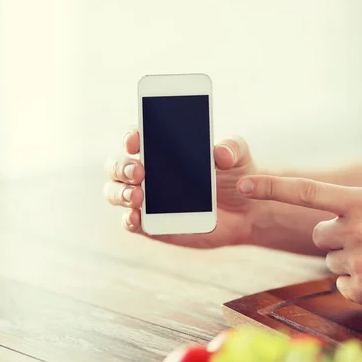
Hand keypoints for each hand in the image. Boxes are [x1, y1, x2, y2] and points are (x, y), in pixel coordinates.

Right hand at [104, 129, 258, 247]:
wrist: (246, 210)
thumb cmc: (236, 174)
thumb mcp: (238, 155)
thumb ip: (231, 148)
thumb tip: (220, 153)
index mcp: (162, 148)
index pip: (136, 137)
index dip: (131, 137)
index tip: (136, 140)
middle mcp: (147, 171)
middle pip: (117, 165)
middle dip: (121, 166)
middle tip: (139, 171)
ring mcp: (147, 199)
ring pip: (115, 192)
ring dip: (120, 193)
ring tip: (138, 196)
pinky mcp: (152, 224)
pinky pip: (130, 222)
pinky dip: (129, 220)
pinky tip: (136, 217)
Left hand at [236, 176, 361, 316]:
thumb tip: (337, 202)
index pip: (308, 192)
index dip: (272, 188)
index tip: (243, 186)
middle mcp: (356, 231)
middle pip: (318, 234)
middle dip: (335, 236)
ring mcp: (358, 263)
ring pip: (329, 260)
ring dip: (349, 259)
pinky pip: (341, 284)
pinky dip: (357, 282)